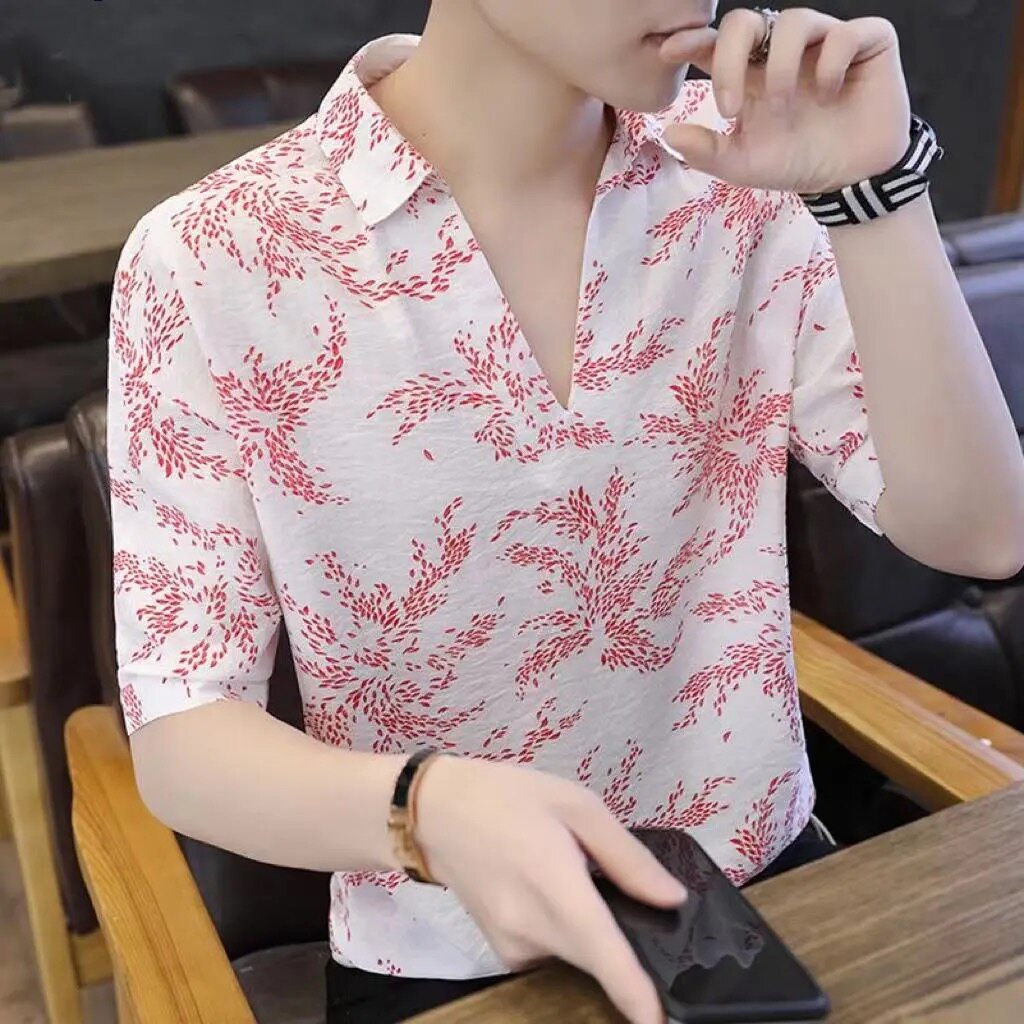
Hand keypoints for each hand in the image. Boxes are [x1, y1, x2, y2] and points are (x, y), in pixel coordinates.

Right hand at [415, 755, 687, 1023]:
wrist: (434, 813)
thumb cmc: (508, 798)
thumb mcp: (577, 805)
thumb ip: (627, 856)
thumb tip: (672, 899)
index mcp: (556, 888)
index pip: (606, 958)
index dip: (639, 998)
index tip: (661, 1022)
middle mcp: (532, 932)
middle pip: (598, 961)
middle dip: (625, 950)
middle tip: (629, 899)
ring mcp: (513, 949)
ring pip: (577, 957)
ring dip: (593, 935)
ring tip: (579, 878)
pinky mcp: (502, 952)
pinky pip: (552, 952)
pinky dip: (566, 934)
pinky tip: (553, 892)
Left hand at [659, 8, 911, 193]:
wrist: (850, 178)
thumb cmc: (795, 163)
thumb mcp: (743, 165)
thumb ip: (706, 151)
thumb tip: (668, 132)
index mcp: (751, 73)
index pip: (717, 43)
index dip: (693, 40)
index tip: (670, 52)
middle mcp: (783, 50)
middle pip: (746, 21)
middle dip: (730, 57)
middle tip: (729, 106)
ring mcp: (824, 41)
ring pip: (794, 21)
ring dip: (780, 68)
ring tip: (782, 108)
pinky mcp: (867, 42)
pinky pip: (844, 33)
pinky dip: (832, 63)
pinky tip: (830, 95)